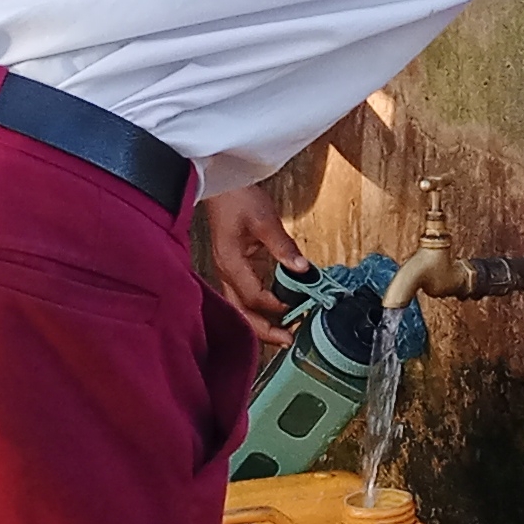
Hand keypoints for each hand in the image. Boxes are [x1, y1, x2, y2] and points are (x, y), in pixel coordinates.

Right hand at [195, 184, 306, 327]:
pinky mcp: (233, 266)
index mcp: (230, 262)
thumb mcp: (264, 220)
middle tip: (288, 340)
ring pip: (240, 307)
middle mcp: (225, 271)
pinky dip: (259, 306)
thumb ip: (283, 247)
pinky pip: (244, 295)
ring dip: (261, 322)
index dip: (277, 306)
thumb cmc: (237, 197)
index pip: (254, 296)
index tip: (298, 309)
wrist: (220, 182)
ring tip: (284, 332)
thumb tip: (303, 269)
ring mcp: (227, 270)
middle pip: (241, 313)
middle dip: (264, 330)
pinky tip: (276, 308)